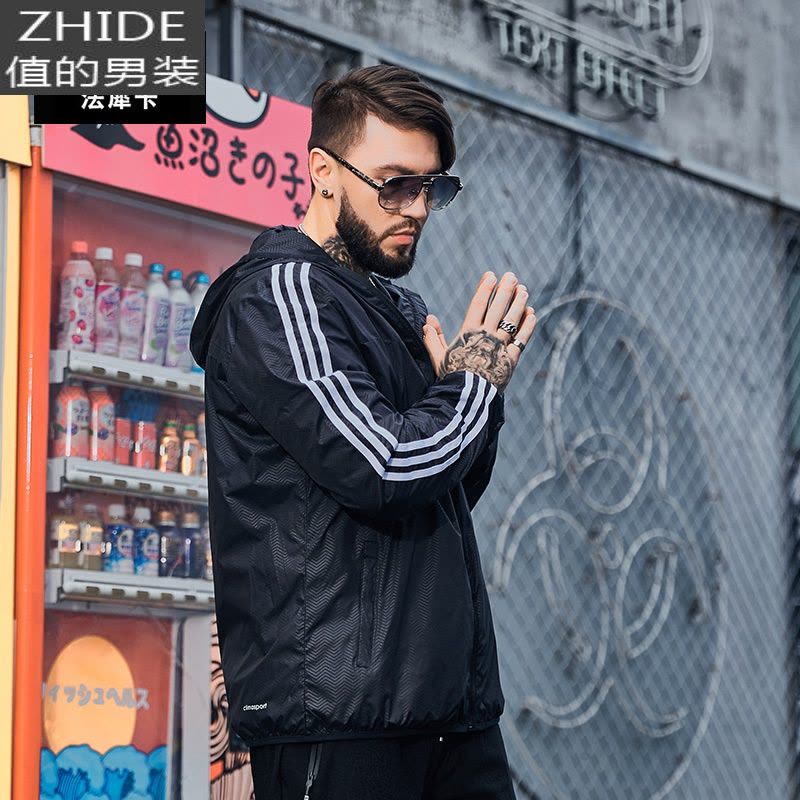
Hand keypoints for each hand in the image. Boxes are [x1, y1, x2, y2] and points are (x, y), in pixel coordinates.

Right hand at [422, 271, 535, 392]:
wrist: (467, 398)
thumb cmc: (451, 378)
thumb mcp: (438, 358)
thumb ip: (433, 339)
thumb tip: (428, 321)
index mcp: (468, 332)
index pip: (478, 304)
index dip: (485, 288)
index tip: (491, 276)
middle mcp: (486, 335)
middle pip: (498, 307)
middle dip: (505, 289)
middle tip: (511, 276)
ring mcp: (500, 346)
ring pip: (512, 319)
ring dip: (519, 302)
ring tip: (523, 290)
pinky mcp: (511, 359)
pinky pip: (522, 338)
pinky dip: (527, 325)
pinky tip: (531, 313)